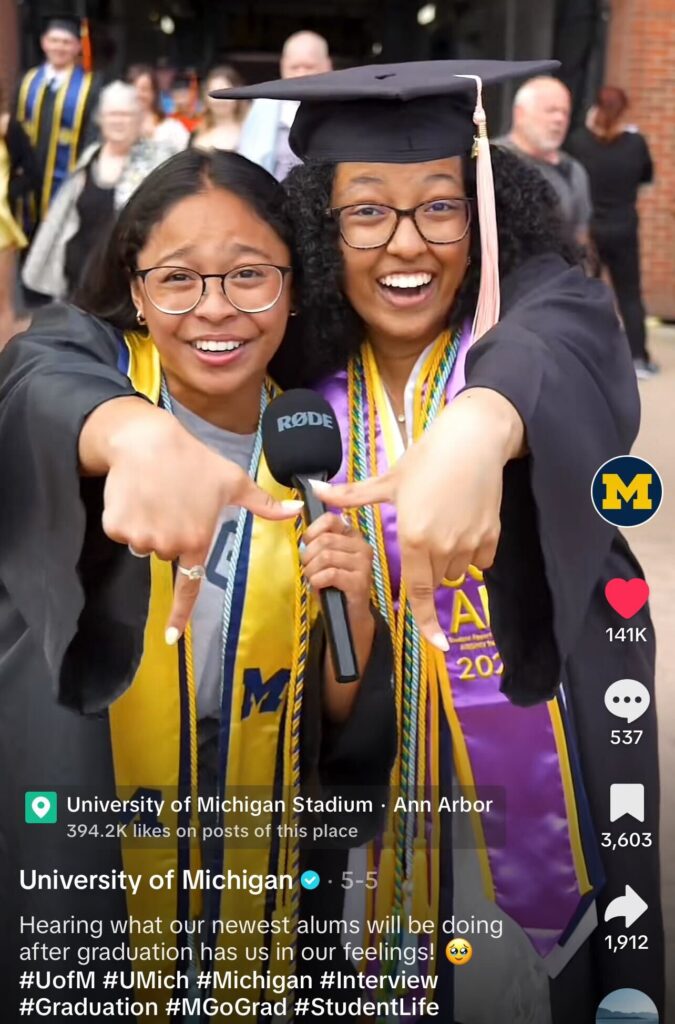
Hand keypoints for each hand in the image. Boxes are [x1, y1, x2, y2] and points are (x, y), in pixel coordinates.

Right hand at [80, 397, 301, 639]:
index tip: (171, 638)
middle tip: (175, 502)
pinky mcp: (116, 528)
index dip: (179, 614)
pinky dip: (126, 517)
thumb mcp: (234, 481)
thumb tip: (296, 512)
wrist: (147, 439)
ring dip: (148, 525)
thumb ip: (264, 504)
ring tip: (157, 494)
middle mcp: (168, 544)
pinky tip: (136, 493)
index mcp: (197, 539)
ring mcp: (140, 537)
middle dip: (170, 533)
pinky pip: (123, 533)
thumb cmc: (195, 460)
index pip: (189, 586)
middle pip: (167, 552)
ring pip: (145, 543)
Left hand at [302, 512, 374, 722]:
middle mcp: (362, 546)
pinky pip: (330, 574)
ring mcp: (364, 564)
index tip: (306, 543)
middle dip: (308, 555)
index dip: (312, 530)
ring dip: (311, 570)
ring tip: (312, 579)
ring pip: (326, 556)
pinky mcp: (360, 582)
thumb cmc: (333, 586)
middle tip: (307, 568)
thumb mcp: (323, 560)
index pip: (331, 519)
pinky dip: (317, 581)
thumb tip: (304, 537)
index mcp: (353, 536)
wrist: (347, 616)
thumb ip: (316, 544)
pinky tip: (318, 587)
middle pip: (325, 539)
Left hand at [309, 389, 524, 649]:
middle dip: (426, 570)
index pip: (418, 594)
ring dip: (448, 561)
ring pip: (456, 571)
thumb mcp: (389, 479)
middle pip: (434, 581)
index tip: (438, 646)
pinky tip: (463, 524)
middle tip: (423, 537)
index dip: (428, 624)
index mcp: (413, 538)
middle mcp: (443, 546)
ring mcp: (470, 542)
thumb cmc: (428, 458)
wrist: (473, 440)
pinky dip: (472, 552)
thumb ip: (352, 495)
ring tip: (442, 524)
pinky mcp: (492, 535)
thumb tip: (316, 493)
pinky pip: (480, 560)